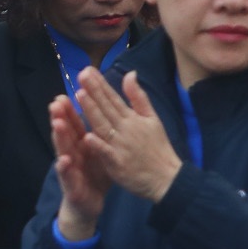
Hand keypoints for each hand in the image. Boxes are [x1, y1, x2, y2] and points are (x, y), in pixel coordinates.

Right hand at [48, 94, 109, 240]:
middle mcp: (70, 152)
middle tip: (56, 101)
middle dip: (60, 117)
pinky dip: (64, 168)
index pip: (74, 122)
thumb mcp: (99, 151)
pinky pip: (68, 175)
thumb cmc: (94, 174)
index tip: (67, 91)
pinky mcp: (71, 185)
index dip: (71, 108)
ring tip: (57, 123)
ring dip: (59, 137)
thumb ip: (98, 131)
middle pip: (65, 133)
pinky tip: (64, 160)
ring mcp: (69, 168)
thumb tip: (101, 109)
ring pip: (62, 150)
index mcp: (80, 144)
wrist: (89, 203)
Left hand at [73, 67, 182, 202]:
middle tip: (81, 75)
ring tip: (80, 95)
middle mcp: (126, 129)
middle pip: (106, 108)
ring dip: (92, 111)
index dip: (100, 84)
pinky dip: (98, 145)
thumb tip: (130, 74)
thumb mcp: (153, 119)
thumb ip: (138, 97)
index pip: (113, 98)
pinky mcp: (117, 163)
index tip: (88, 70)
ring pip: (103, 126)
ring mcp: (121, 146)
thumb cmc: (157, 147)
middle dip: (93, 91)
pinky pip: (106, 153)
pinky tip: (87, 136)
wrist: (167, 178)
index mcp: (132, 118)